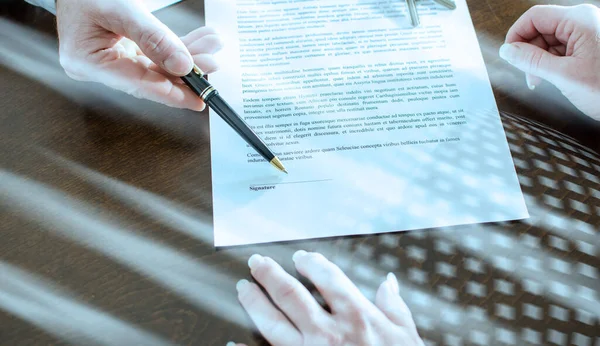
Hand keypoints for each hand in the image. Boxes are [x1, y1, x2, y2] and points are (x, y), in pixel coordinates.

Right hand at [56, 0, 222, 110]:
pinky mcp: (124, 50)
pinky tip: (199, 41)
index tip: (197, 100)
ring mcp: (113, 59)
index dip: (171, 94)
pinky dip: (178, 47)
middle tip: (211, 64)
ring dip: (187, 56)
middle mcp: (100, 66)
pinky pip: (156, 54)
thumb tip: (182, 65)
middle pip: (152, 77)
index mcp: (87, 62)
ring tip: (210, 47)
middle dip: (186, 70)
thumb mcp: (120, 9)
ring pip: (158, 66)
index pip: (137, 84)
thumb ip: (152, 37)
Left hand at [229, 251, 423, 345]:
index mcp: (357, 316)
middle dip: (270, 275)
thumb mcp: (405, 335)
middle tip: (257, 263)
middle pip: (291, 294)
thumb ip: (394, 306)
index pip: (327, 277)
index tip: (301, 257)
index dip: (311, 263)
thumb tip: (388, 281)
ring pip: (273, 323)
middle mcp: (329, 332)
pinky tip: (232, 343)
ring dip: (255, 303)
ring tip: (243, 288)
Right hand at [499, 4, 599, 119]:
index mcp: (579, 20)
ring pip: (549, 41)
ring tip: (543, 81)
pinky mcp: (589, 46)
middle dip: (529, 52)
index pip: (534, 17)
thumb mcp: (563, 76)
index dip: (516, 36)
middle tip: (528, 76)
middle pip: (540, 29)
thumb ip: (531, 61)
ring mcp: (587, 33)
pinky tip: (555, 79)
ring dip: (540, 61)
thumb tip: (507, 51)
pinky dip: (552, 64)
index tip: (509, 56)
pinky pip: (561, 49)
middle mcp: (583, 22)